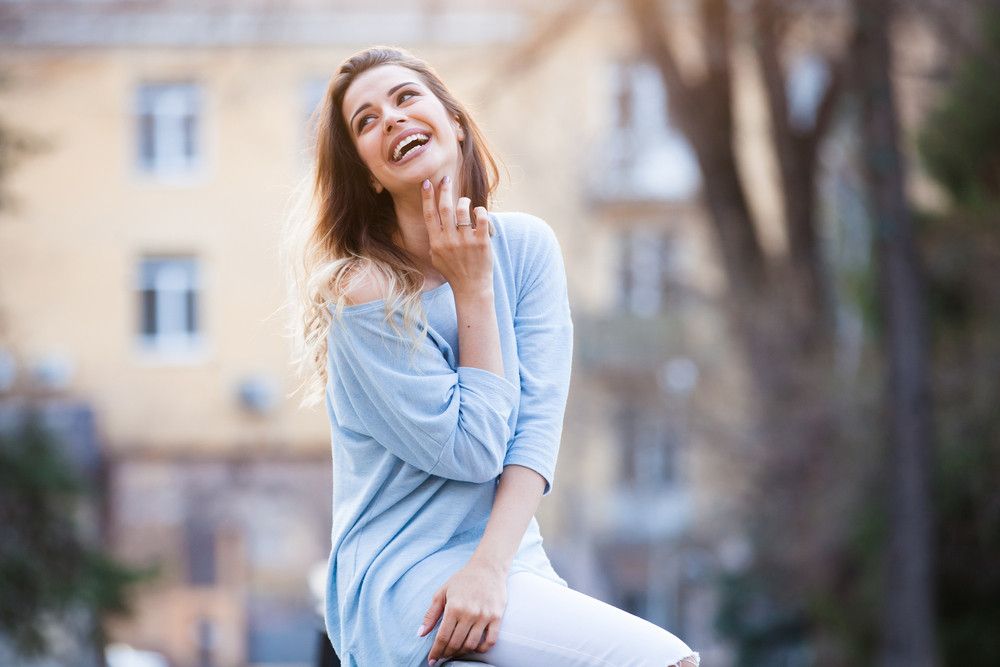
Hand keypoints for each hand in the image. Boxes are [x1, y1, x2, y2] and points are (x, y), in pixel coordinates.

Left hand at [419, 557, 506, 664]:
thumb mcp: (442, 592)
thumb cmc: (463, 579)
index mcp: (454, 607)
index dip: (436, 651)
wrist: (488, 567)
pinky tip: (474, 648)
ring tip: (456, 652)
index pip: (443, 637)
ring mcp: (484, 616)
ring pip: (471, 645)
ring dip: (462, 653)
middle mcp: (469, 613)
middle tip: (442, 656)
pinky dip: (481, 649)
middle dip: (446, 654)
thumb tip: (421, 633)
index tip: (432, 660)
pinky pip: (490, 641)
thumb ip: (431, 614)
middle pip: (456, 644)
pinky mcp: (497, 617)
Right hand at [421, 176, 493, 298]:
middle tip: (446, 179)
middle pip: (445, 208)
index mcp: (436, 242)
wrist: (471, 288)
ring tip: (465, 201)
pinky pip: (481, 218)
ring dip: (464, 201)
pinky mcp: (481, 242)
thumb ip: (434, 240)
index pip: (429, 214)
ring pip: (463, 210)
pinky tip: (478, 212)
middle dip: (445, 190)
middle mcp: (449, 240)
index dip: (427, 197)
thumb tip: (433, 222)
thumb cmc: (453, 272)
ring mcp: (466, 241)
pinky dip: (480, 210)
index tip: (427, 182)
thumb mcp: (436, 258)